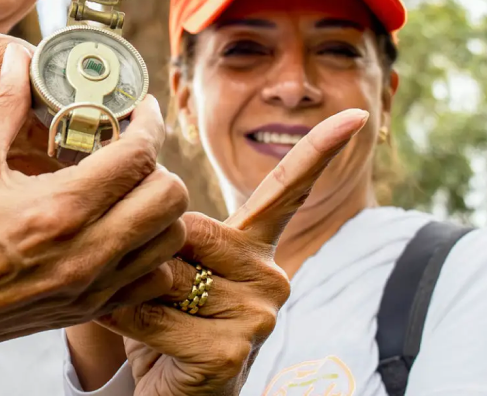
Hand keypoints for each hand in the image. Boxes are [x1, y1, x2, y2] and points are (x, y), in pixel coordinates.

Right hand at [0, 0, 189, 366]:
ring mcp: (90, 288)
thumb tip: (20, 58)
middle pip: (170, 199)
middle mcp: (86, 253)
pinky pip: (150, 279)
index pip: (138, 158)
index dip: (148, 123)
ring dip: (158, 208)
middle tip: (131, 147)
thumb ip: (4, 104)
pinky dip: (148, 251)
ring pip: (169, 241)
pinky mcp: (85, 310)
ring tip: (127, 187)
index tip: (140, 108)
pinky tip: (118, 229)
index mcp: (58, 209)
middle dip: (158, 163)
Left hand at [100, 109, 369, 395]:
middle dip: (149, 254)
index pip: (288, 189)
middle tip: (155, 291)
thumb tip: (144, 168)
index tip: (356, 117)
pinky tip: (146, 340)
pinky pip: (154, 314)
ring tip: (151, 316)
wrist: (165, 390)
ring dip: (135, 291)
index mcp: (256, 245)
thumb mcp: (166, 260)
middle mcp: (272, 274)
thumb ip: (167, 222)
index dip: (320, 150)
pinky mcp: (233, 348)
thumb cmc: (162, 317)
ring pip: (166, 271)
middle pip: (187, 227)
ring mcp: (260, 313)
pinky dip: (130, 323)